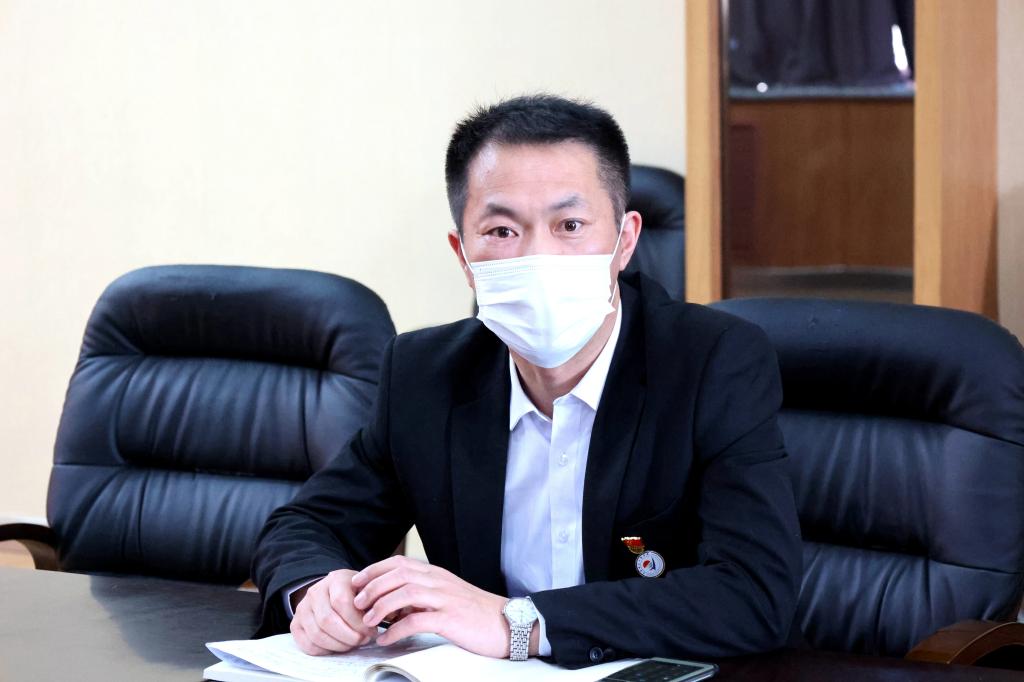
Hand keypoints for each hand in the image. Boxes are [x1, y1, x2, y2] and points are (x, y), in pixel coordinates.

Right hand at [290, 569, 378, 655]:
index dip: (358, 621)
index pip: (342, 602)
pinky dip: (325, 650)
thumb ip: (375, 600)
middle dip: (349, 636)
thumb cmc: (355, 593)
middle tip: (364, 640)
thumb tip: (385, 615)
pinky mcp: (295, 624)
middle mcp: (315, 592)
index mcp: (335, 579)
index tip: (372, 630)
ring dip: (339, 645)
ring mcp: (303, 608)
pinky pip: (308, 645)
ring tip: (354, 643)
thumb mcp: (367, 589)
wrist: (332, 592)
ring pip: (317, 635)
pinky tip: (339, 646)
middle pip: (328, 621)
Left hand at [351, 556, 532, 657]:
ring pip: (404, 593)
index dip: (374, 571)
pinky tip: (385, 640)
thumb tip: (393, 604)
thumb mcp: (447, 597)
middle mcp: (439, 581)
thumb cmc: (476, 613)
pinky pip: (415, 621)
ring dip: (380, 607)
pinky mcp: (450, 618)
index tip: (357, 582)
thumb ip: (422, 596)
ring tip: (367, 621)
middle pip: (397, 574)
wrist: (508, 623)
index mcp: (436, 574)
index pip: (399, 563)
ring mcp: (445, 598)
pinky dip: (395, 630)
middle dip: (372, 587)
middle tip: (357, 602)